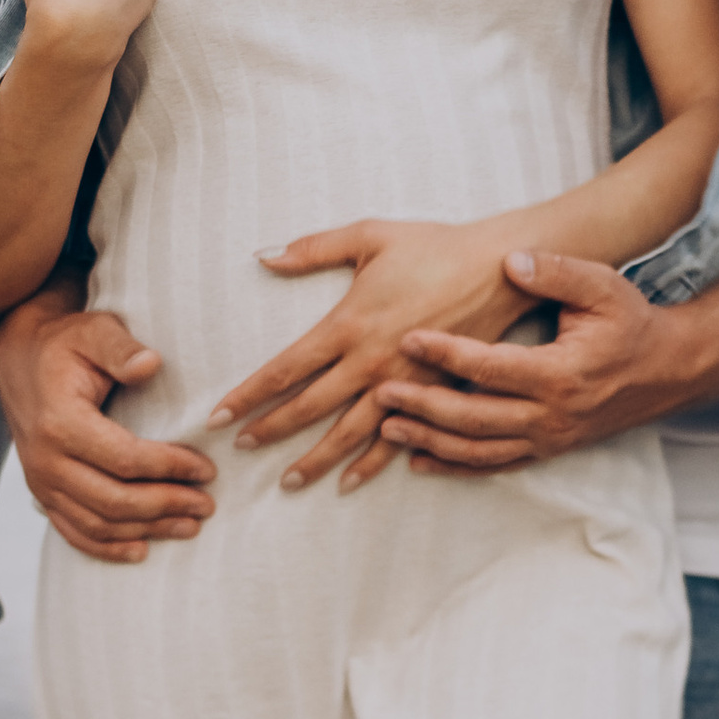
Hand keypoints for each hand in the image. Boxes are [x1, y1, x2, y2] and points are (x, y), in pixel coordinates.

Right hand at [0, 288, 214, 563]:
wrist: (18, 358)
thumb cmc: (65, 343)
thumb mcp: (93, 331)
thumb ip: (120, 347)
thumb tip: (151, 364)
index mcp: (60, 422)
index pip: (124, 459)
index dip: (169, 467)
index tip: (207, 469)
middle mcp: (45, 460)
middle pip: (114, 500)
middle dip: (166, 505)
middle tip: (207, 504)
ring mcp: (40, 483)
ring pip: (98, 523)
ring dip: (147, 530)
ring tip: (189, 526)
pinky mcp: (41, 495)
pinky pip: (74, 533)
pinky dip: (108, 548)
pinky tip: (142, 550)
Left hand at [214, 222, 526, 493]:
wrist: (499, 268)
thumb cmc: (433, 246)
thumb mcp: (368, 236)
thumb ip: (311, 249)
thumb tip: (263, 256)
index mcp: (347, 323)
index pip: (283, 369)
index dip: (247, 395)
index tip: (218, 416)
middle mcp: (369, 361)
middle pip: (308, 408)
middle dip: (270, 430)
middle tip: (241, 448)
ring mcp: (402, 384)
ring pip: (348, 433)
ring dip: (315, 459)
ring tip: (288, 480)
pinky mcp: (431, 394)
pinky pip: (396, 438)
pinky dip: (371, 464)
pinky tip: (349, 481)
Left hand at [376, 249, 677, 470]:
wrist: (668, 371)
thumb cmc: (631, 323)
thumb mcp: (603, 286)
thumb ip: (556, 271)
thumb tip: (511, 261)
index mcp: (561, 373)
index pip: (491, 368)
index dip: (447, 354)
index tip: (409, 339)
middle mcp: (552, 415)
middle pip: (475, 418)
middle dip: (424, 407)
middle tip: (380, 393)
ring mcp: (549, 439)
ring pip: (479, 449)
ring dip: (430, 441)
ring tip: (387, 428)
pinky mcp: (548, 450)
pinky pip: (494, 465)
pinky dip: (455, 466)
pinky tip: (419, 461)